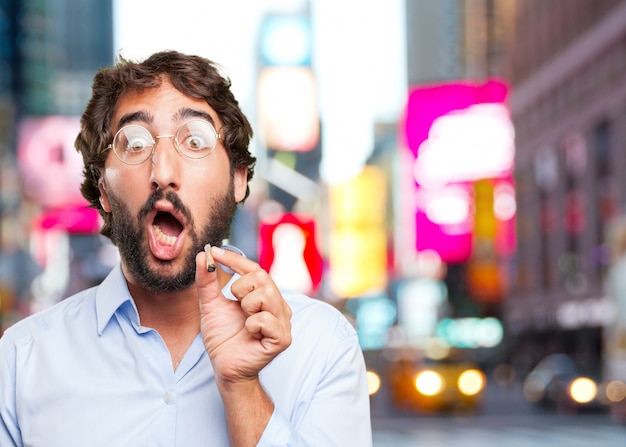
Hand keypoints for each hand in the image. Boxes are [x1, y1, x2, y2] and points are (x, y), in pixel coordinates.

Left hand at [195, 246, 291, 384]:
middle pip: (262, 277)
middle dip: (240, 288)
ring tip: (244, 321)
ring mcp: (283, 321)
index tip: (214, 252)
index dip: (234, 259)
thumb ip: (207, 282)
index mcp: (264, 294)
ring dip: (246, 307)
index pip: (254, 268)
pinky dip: (252, 325)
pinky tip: (250, 333)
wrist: (225, 367)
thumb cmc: (222, 337)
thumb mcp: (210, 305)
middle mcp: (278, 305)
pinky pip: (266, 319)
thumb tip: (203, 256)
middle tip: (235, 305)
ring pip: (266, 295)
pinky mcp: (282, 338)